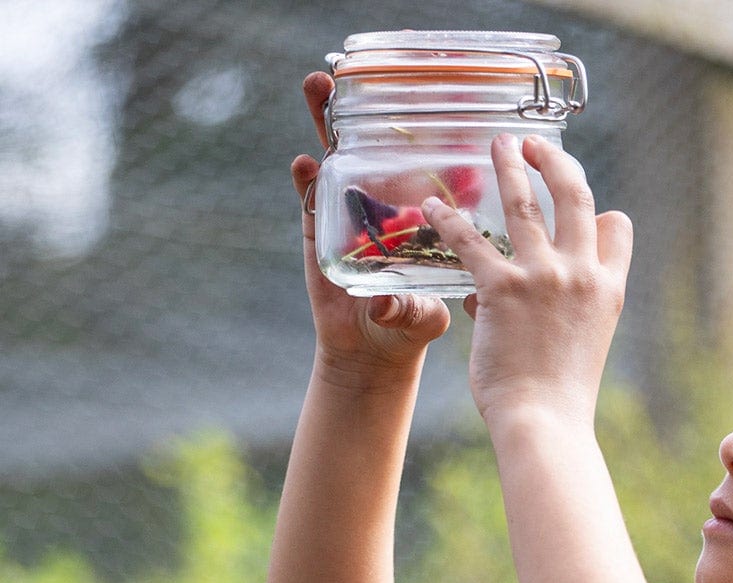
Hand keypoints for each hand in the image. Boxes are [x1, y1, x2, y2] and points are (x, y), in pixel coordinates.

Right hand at [291, 72, 451, 376]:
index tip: (421, 96)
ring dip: (324, 122)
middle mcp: (384, 204)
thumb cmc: (410, 328)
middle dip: (362, 108)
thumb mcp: (425, 317)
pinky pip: (311, 199)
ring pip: (337, 158)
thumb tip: (384, 303)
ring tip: (317, 86)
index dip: (419, 130)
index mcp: (418, 214)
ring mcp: (349, 214)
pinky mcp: (320, 233)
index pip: (421, 162)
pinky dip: (305, 180)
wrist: (372, 355)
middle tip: (350, 71)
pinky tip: (301, 163)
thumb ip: (411, 310)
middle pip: (373, 145)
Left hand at [421, 132, 631, 427]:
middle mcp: (581, 274)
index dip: (602, 212)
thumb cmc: (560, 397)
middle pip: (575, 195)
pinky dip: (448, 220)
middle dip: (554, 161)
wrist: (546, 423)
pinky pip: (471, 240)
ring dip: (508, 167)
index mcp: (608, 290)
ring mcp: (543, 277)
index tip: (586, 205)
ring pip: (524, 202)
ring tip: (496, 145)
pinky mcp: (502, 289)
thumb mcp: (582, 347)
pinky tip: (431, 207)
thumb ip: (557, 310)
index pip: (617, 229)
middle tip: (533, 145)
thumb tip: (499, 293)